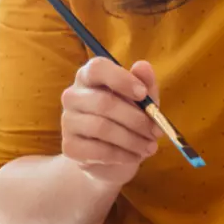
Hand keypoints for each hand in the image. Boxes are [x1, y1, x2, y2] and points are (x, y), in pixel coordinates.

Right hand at [60, 57, 160, 185]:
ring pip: (102, 127)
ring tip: (149, 147)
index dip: (121, 79)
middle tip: (156, 131)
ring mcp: (68, 122)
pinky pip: (97, 150)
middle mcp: (73, 96)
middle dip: (136, 119)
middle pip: (103, 102)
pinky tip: (134, 157)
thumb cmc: (127, 120)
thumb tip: (142, 66)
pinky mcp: (69, 147)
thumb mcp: (142, 101)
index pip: (97, 68)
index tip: (143, 94)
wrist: (111, 157)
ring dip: (132, 140)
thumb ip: (145, 83)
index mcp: (89, 77)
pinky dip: (122, 155)